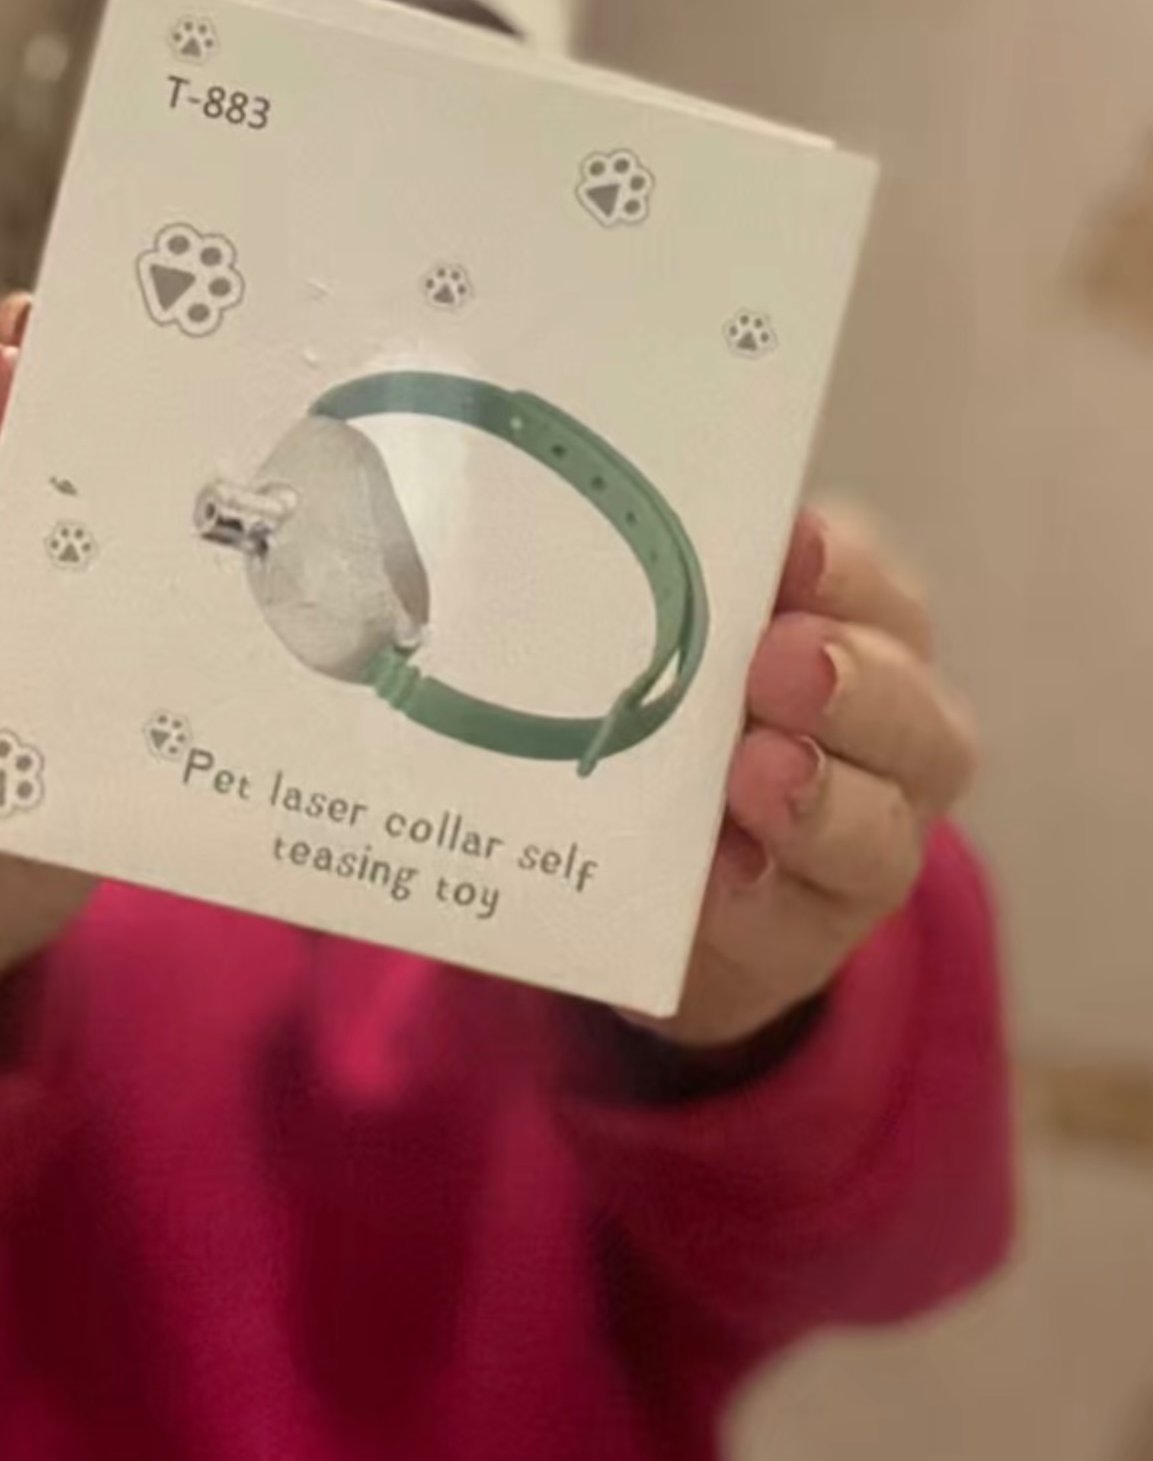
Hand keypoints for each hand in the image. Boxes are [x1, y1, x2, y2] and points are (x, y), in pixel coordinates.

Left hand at [661, 508, 979, 1050]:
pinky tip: (723, 875)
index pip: (870, 586)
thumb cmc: (670, 714)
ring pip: (877, 825)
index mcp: (859, 629)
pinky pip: (797, 920)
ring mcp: (872, 842)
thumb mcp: (661, 640)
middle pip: (905, 706)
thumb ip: (649, 597)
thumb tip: (554, 526)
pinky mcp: (812, 934)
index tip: (794, 545)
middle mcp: (893, 733)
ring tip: (759, 773)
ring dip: (818, 798)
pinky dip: (758, 898)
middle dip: (846, 682)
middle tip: (781, 662)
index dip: (840, 566)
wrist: (666, 892)